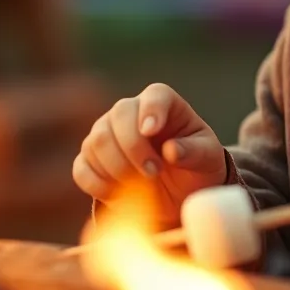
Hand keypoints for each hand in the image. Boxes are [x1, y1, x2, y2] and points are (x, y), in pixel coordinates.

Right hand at [73, 83, 227, 223]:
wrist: (178, 191)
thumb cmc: (196, 165)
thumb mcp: (208, 159)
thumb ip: (194, 152)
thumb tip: (172, 150)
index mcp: (163, 103)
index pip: (154, 96)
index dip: (151, 110)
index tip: (151, 131)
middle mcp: (129, 111)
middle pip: (118, 117)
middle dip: (134, 148)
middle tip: (154, 172)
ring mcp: (106, 133)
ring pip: (97, 141)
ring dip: (118, 168)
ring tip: (141, 185)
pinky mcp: (90, 160)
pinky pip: (82, 168)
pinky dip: (98, 184)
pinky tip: (118, 193)